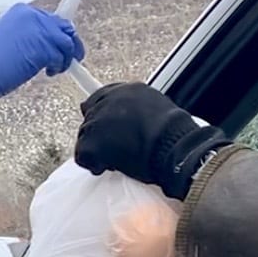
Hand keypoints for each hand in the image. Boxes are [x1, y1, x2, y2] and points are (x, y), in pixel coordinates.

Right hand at [0, 4, 83, 104]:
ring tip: (59, 68)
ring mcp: (40, 31)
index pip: (49, 19)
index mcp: (21, 12)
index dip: (57, 32)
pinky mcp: (45, 48)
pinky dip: (60, 65)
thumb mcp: (6, 38)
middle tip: (70, 56)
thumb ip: (26, 35)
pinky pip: (62, 56)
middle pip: (62, 26)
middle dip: (68, 43)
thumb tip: (42, 44)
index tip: (61, 43)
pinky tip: (51, 72)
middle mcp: (33, 16)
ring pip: (66, 41)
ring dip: (66, 56)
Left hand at [74, 82, 231, 198]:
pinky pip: (82, 156)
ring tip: (117, 159)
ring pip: (85, 137)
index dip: (102, 118)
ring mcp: (98, 119)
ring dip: (97, 150)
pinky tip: (109, 167)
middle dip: (99, 135)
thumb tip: (127, 124)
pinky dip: (93, 164)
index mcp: (129, 90)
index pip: (100, 98)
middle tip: (114, 149)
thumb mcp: (157, 112)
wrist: (175, 149)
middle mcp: (110, 99)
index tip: (106, 130)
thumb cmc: (174, 137)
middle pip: (90, 118)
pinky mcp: (92, 141)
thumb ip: (136, 113)